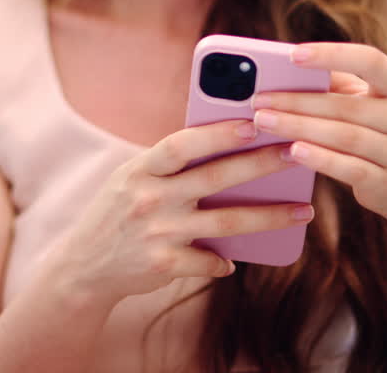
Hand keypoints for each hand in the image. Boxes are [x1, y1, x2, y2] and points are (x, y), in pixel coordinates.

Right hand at [44, 120, 314, 305]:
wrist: (84, 265)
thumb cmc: (120, 211)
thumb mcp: (133, 177)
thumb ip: (170, 164)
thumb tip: (230, 144)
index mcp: (141, 169)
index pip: (182, 144)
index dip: (218, 133)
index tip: (255, 122)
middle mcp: (150, 198)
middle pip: (215, 178)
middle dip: (260, 165)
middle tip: (298, 154)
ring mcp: (158, 232)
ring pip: (226, 222)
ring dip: (269, 217)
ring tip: (302, 211)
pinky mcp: (164, 265)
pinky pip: (210, 261)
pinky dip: (224, 261)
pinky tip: (237, 259)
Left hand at [250, 43, 386, 215]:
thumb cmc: (373, 129)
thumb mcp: (363, 101)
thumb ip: (333, 83)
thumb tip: (282, 70)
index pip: (371, 61)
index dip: (333, 55)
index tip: (293, 54)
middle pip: (346, 106)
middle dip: (297, 102)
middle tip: (259, 100)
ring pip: (344, 136)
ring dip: (300, 128)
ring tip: (265, 122)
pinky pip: (348, 168)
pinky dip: (319, 158)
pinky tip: (292, 150)